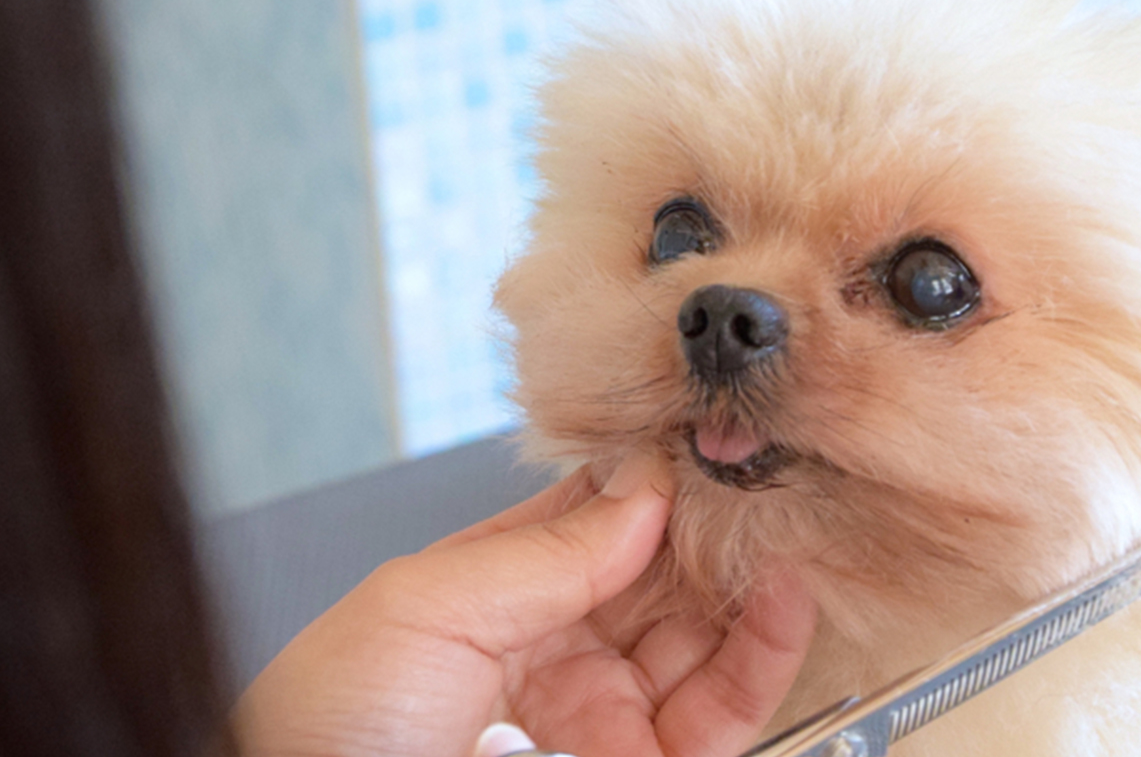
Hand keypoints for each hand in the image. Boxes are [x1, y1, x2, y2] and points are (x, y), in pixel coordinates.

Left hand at [235, 452, 815, 756]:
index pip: (602, 523)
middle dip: (718, 529)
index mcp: (494, 601)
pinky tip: (783, 598)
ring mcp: (604, 716)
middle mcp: (558, 655)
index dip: (658, 481)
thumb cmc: (328, 727)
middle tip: (766, 477)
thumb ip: (546, 550)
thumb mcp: (423, 605)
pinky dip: (765, 655)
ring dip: (755, 585)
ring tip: (787, 534)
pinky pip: (723, 713)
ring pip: (708, 643)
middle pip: (666, 579)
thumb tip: (645, 487)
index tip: (709, 439)